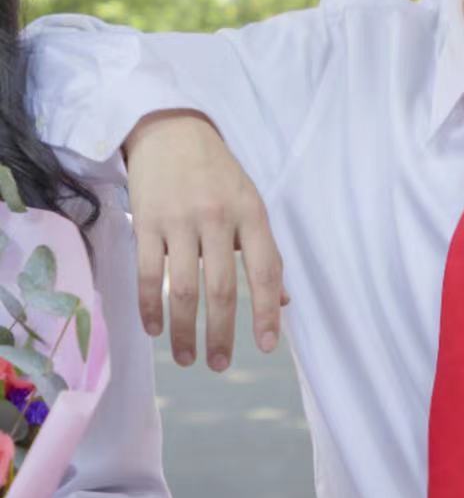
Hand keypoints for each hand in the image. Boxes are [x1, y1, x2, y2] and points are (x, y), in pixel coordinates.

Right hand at [123, 110, 287, 371]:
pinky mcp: (146, 221)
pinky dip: (150, 307)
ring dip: (185, 330)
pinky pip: (147, 273)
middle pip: (222, 288)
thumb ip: (265, 253)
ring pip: (183, 288)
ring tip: (187, 358)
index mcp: (251, 215)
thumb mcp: (250, 205)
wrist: (171, 130)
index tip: (268, 345)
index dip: (268, 311)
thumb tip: (284, 302)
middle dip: (222, 333)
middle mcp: (217, 218)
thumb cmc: (218, 175)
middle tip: (221, 366)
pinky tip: (156, 329)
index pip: (266, 271)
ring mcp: (179, 220)